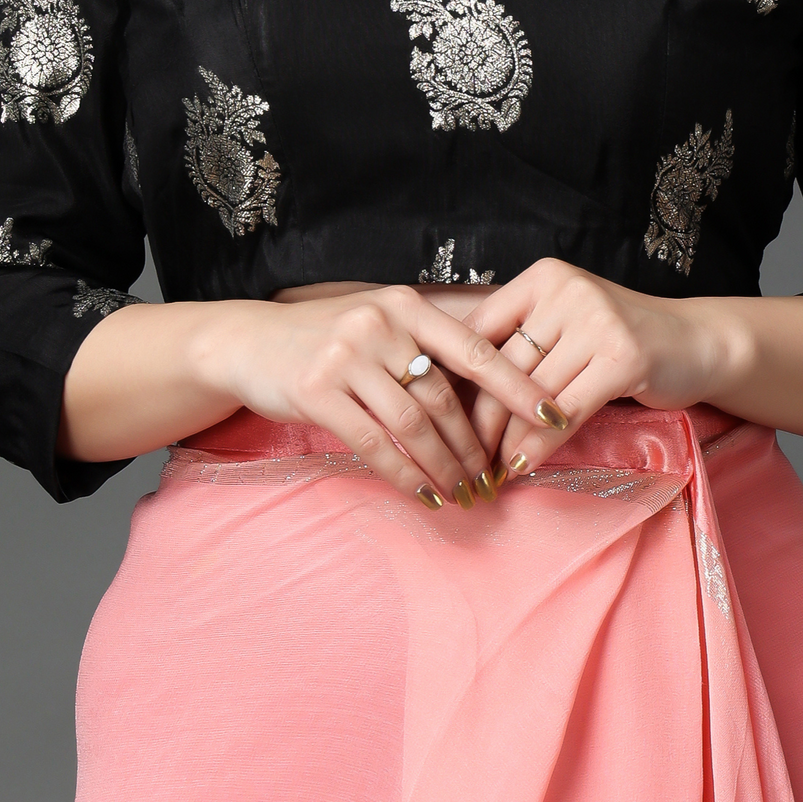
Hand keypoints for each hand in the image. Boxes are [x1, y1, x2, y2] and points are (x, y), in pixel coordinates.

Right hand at [222, 285, 557, 507]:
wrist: (249, 342)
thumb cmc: (327, 339)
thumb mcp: (380, 325)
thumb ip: (426, 347)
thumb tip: (493, 388)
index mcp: (405, 306)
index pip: (475, 348)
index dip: (517, 384)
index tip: (553, 413)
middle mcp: (379, 325)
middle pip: (445, 397)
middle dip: (475, 446)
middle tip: (496, 479)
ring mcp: (346, 357)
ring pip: (413, 425)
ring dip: (444, 467)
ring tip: (464, 494)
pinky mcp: (317, 391)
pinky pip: (373, 443)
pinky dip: (404, 475)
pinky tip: (422, 495)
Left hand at [465, 260, 733, 472]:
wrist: (697, 342)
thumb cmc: (618, 339)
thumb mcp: (564, 325)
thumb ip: (518, 342)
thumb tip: (452, 390)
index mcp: (542, 278)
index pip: (480, 330)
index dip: (456, 379)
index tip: (436, 419)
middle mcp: (567, 291)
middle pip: (503, 365)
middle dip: (479, 418)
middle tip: (461, 456)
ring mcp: (597, 321)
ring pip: (532, 393)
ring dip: (506, 439)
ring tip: (488, 469)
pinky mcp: (624, 356)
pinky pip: (567, 411)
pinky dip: (541, 444)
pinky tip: (523, 465)